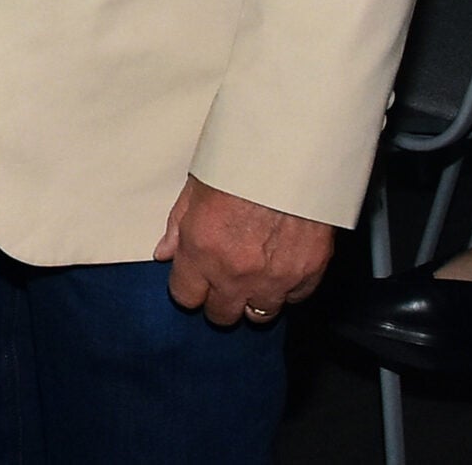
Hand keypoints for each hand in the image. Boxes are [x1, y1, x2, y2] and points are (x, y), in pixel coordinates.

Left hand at [153, 176, 334, 326]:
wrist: (290, 157)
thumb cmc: (239, 167)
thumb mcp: (194, 190)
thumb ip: (177, 229)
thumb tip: (163, 255)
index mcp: (202, 252)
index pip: (186, 297)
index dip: (188, 289)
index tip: (194, 281)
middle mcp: (236, 273)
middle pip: (221, 314)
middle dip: (218, 300)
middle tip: (222, 281)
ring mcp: (274, 279)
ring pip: (259, 314)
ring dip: (253, 300)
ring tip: (253, 279)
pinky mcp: (308, 275)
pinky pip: (294, 299)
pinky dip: (287, 289)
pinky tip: (280, 269)